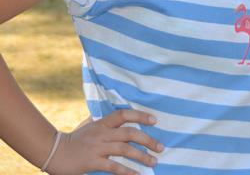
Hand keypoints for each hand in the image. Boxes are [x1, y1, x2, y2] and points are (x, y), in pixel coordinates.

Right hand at [46, 109, 162, 174]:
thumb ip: (104, 123)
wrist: (53, 151)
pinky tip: (137, 174)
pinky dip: (127, 171)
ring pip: (125, 149)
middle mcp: (102, 133)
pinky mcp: (92, 162)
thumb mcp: (89, 126)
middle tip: (161, 147)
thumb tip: (120, 118)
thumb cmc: (74, 139)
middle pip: (130, 133)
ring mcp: (97, 147)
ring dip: (142, 156)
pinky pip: (114, 166)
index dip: (140, 115)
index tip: (155, 120)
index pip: (124, 114)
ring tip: (154, 162)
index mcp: (102, 123)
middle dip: (148, 140)